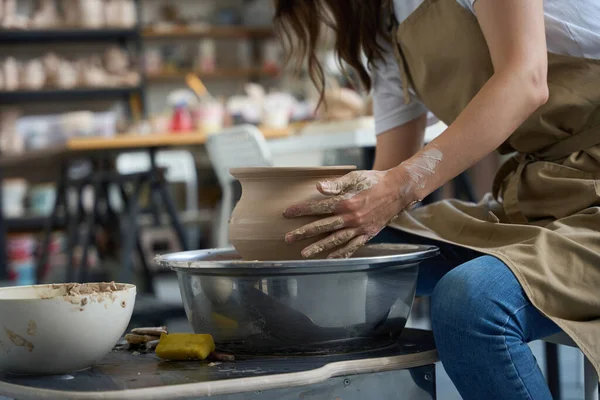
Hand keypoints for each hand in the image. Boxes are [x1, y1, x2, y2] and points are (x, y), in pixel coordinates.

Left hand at [282, 168, 419, 258]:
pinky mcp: (367, 234)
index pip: (319, 207)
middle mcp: (351, 218)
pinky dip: (341, 254)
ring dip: (319, 247)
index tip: (287, 213)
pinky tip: (330, 258)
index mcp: (346, 202)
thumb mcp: (355, 177)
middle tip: (288, 238)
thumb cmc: (375, 181)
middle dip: (303, 232)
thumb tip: (318, 187)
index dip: (302, 210)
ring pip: (336, 240)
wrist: (398, 190)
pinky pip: (352, 247)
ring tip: (304, 253)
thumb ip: (336, 184)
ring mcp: (360, 228)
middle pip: (323, 227)